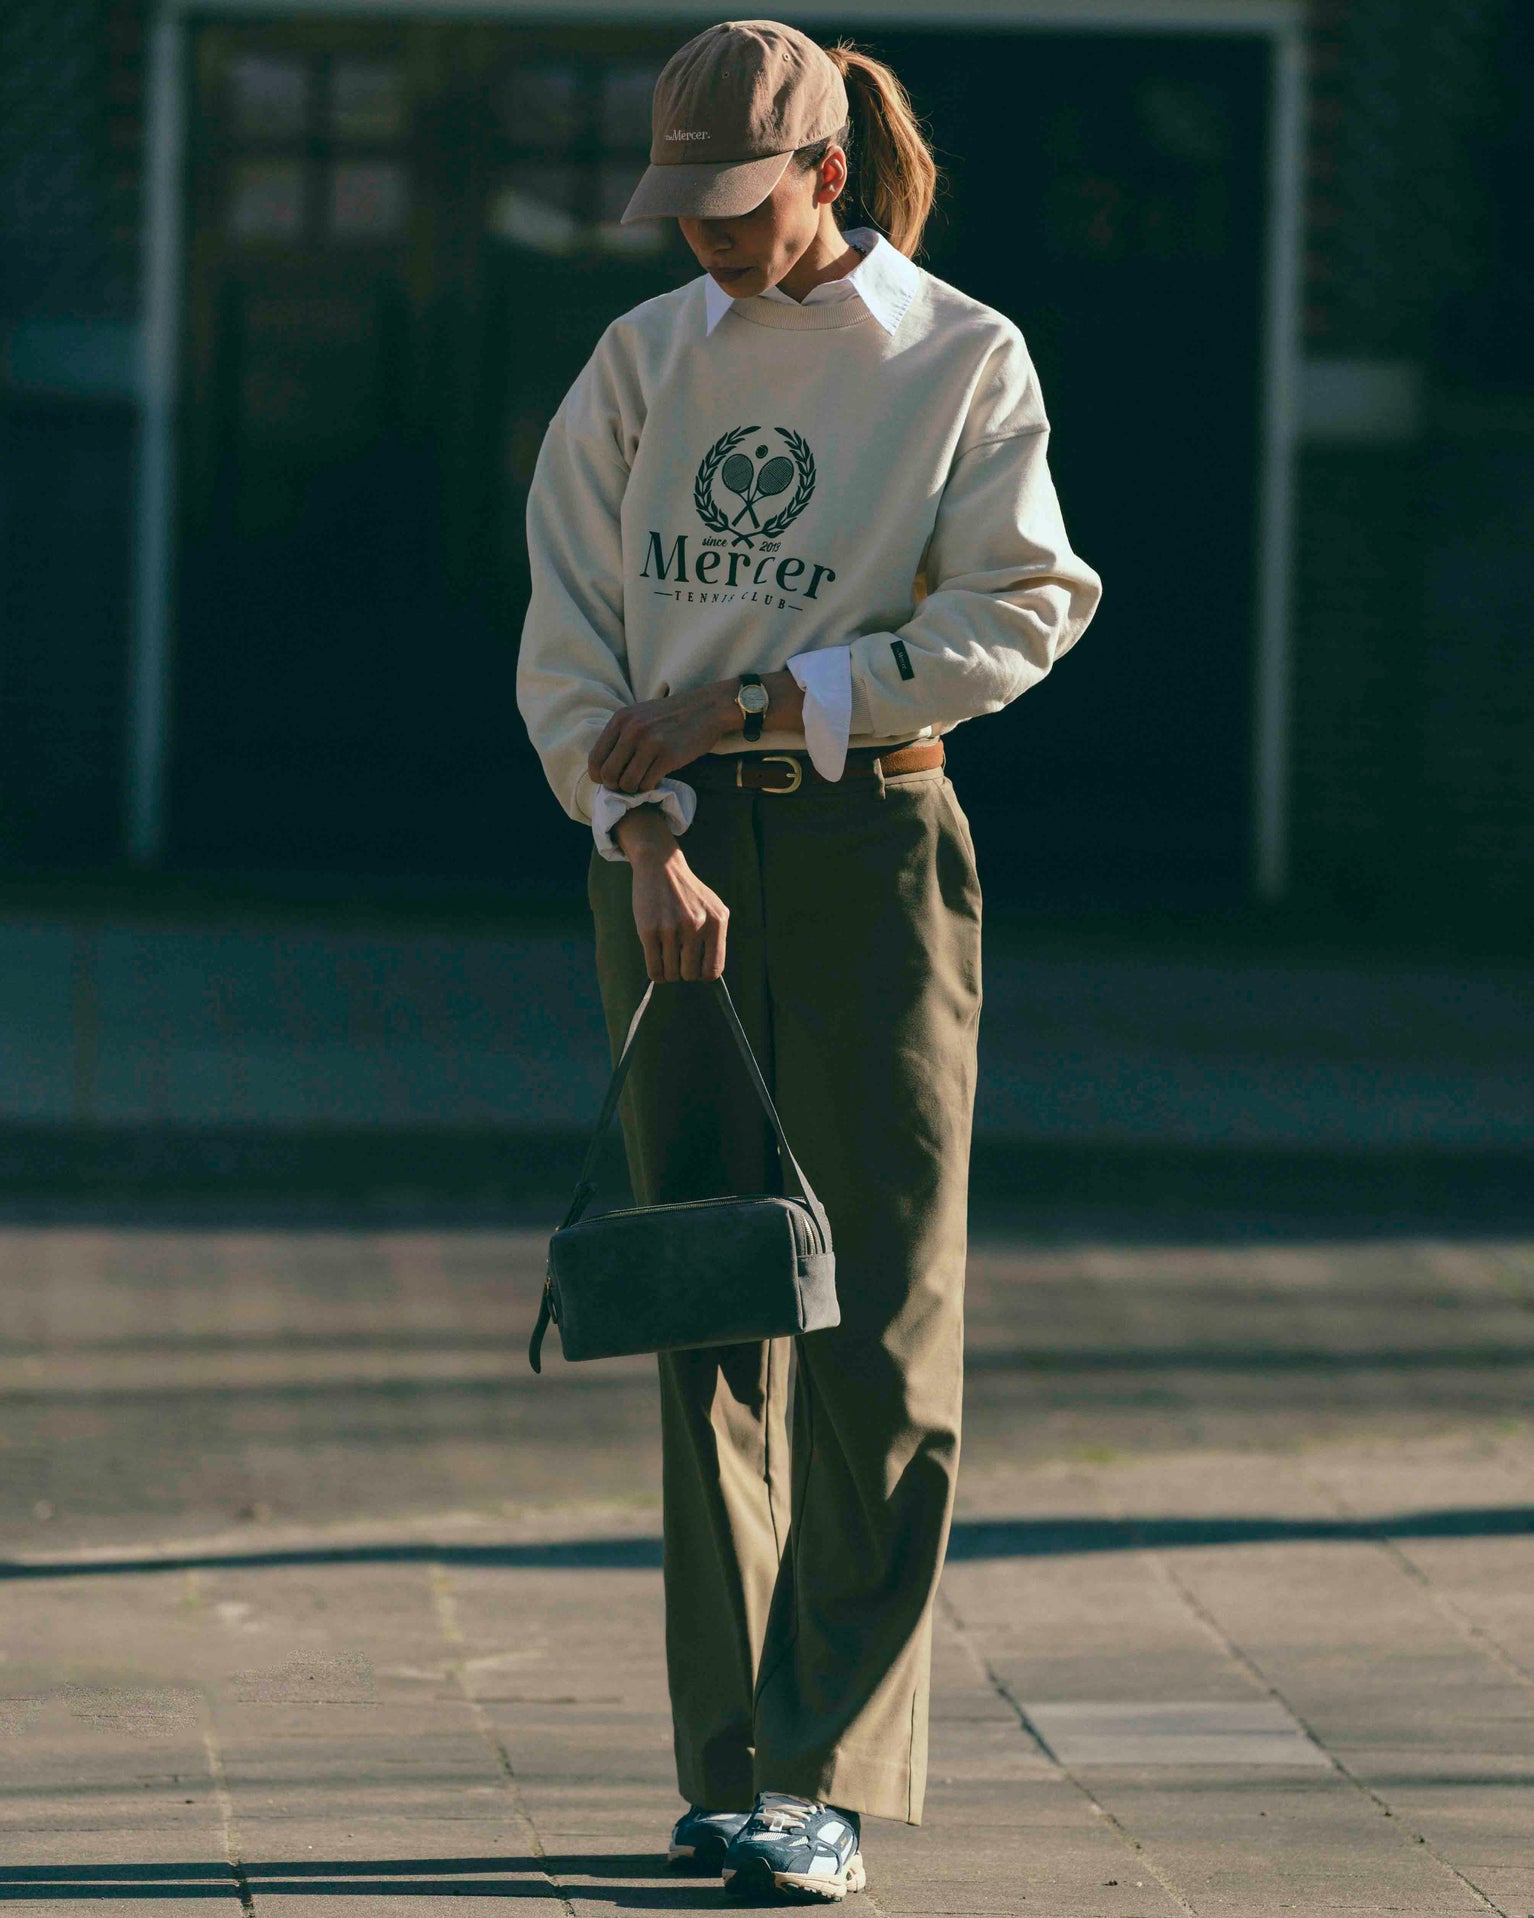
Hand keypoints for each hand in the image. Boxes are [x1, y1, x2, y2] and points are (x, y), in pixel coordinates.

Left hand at [588, 683, 735, 792]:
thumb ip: (621, 735)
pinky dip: (650, 787)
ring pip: (627, 783)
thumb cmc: (672, 716)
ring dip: (634, 788)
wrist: (707, 708)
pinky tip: (657, 778)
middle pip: (608, 775)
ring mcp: (650, 743)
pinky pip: (647, 784)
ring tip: (644, 781)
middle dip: (616, 786)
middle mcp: (632, 730)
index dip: (599, 776)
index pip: (595, 758)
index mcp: (620, 719)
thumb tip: (604, 768)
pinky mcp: (668, 756)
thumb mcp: (639, 715)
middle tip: (628, 784)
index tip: (610, 780)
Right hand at [616, 808, 728, 981]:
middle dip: (684, 972)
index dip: (704, 975)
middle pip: (691, 974)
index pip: (714, 969)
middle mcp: (696, 925)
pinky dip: (656, 974)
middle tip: (679, 960)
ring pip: (672, 974)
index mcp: (716, 922)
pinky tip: (657, 965)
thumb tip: (710, 974)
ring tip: (667, 959)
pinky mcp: (649, 930)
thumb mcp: (712, 908)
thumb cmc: (687, 892)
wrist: (661, 866)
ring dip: (669, 972)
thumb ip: (715, 937)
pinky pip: (654, 969)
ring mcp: (671, 928)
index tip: (696, 969)